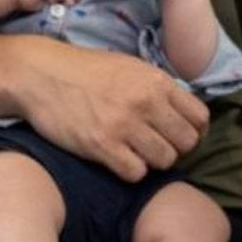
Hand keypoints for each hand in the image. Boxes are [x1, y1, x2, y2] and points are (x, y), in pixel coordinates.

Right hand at [12, 38, 210, 181]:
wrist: (41, 75)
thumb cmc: (87, 71)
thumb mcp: (132, 67)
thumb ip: (159, 88)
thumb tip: (183, 112)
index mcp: (157, 82)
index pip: (200, 118)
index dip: (194, 131)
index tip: (179, 135)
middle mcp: (146, 102)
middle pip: (187, 143)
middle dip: (175, 148)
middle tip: (157, 146)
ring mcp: (124, 125)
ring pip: (165, 160)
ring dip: (153, 161)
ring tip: (136, 152)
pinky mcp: (101, 145)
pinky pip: (136, 173)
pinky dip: (131, 171)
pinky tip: (119, 159)